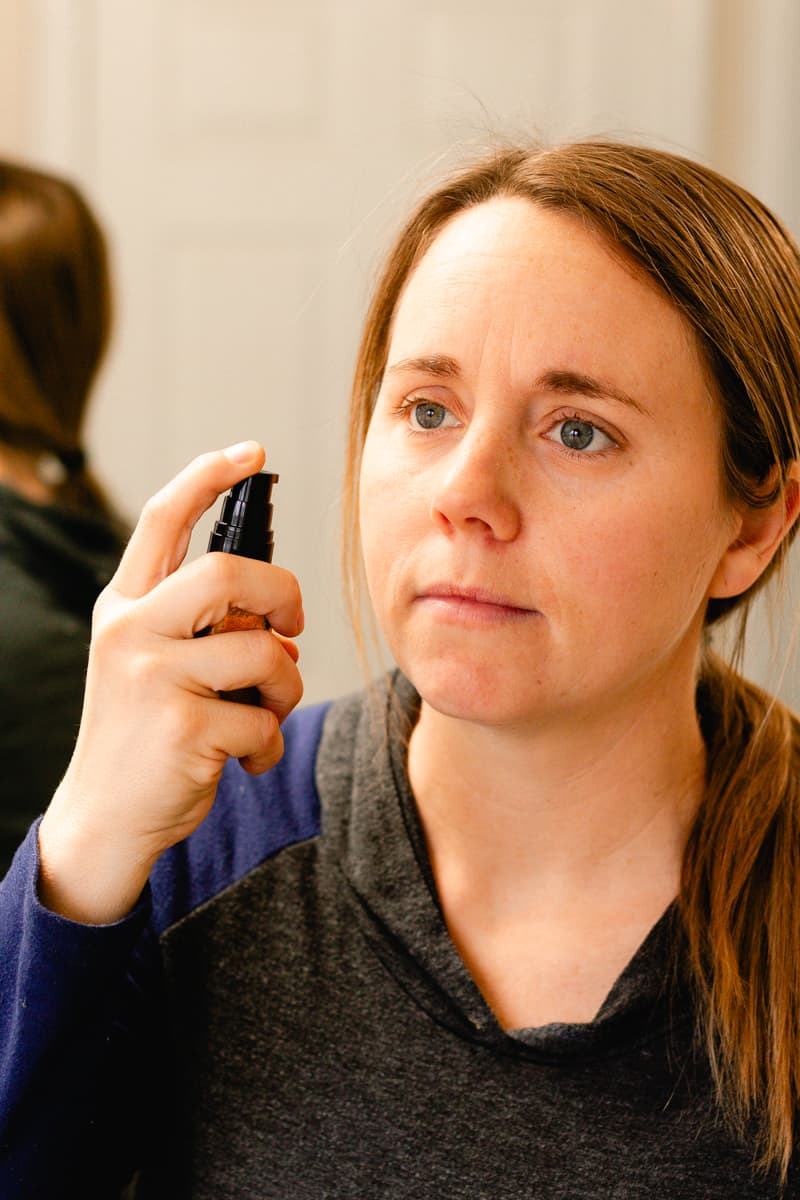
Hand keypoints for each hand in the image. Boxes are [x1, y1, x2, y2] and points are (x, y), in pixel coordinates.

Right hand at [38, 442, 303, 922]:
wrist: (105, 817)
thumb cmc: (146, 731)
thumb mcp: (153, 662)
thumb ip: (202, 625)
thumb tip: (278, 616)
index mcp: (124, 606)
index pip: (162, 520)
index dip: (208, 477)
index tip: (252, 452)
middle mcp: (131, 631)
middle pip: (226, 572)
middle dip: (281, 593)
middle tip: (291, 625)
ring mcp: (153, 678)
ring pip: (261, 651)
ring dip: (285, 686)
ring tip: (266, 711)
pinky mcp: (183, 728)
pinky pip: (263, 718)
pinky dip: (270, 742)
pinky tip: (247, 759)